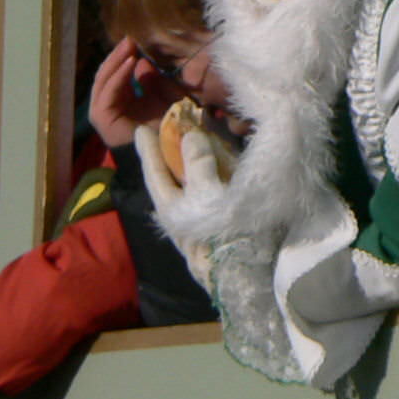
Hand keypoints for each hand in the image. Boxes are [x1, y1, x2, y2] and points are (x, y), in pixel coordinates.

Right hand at [88, 37, 176, 148]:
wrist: (174, 149)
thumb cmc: (174, 125)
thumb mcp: (168, 97)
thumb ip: (155, 80)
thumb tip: (141, 62)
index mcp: (124, 102)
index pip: (117, 75)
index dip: (123, 58)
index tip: (134, 40)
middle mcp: (112, 108)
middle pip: (108, 77)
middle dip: (118, 56)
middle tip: (129, 38)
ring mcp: (105, 116)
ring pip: (104, 82)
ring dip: (116, 62)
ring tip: (128, 46)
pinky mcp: (103, 121)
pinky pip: (108, 94)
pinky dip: (118, 77)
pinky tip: (129, 62)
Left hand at [135, 124, 220, 289]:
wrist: (256, 275)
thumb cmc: (225, 238)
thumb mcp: (208, 199)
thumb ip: (199, 165)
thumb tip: (190, 136)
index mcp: (174, 210)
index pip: (158, 174)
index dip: (150, 151)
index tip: (142, 129)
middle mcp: (188, 211)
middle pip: (179, 174)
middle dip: (177, 149)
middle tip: (176, 123)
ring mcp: (211, 214)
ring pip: (202, 177)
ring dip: (202, 154)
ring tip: (201, 131)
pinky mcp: (233, 215)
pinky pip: (222, 183)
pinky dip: (223, 166)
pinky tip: (227, 154)